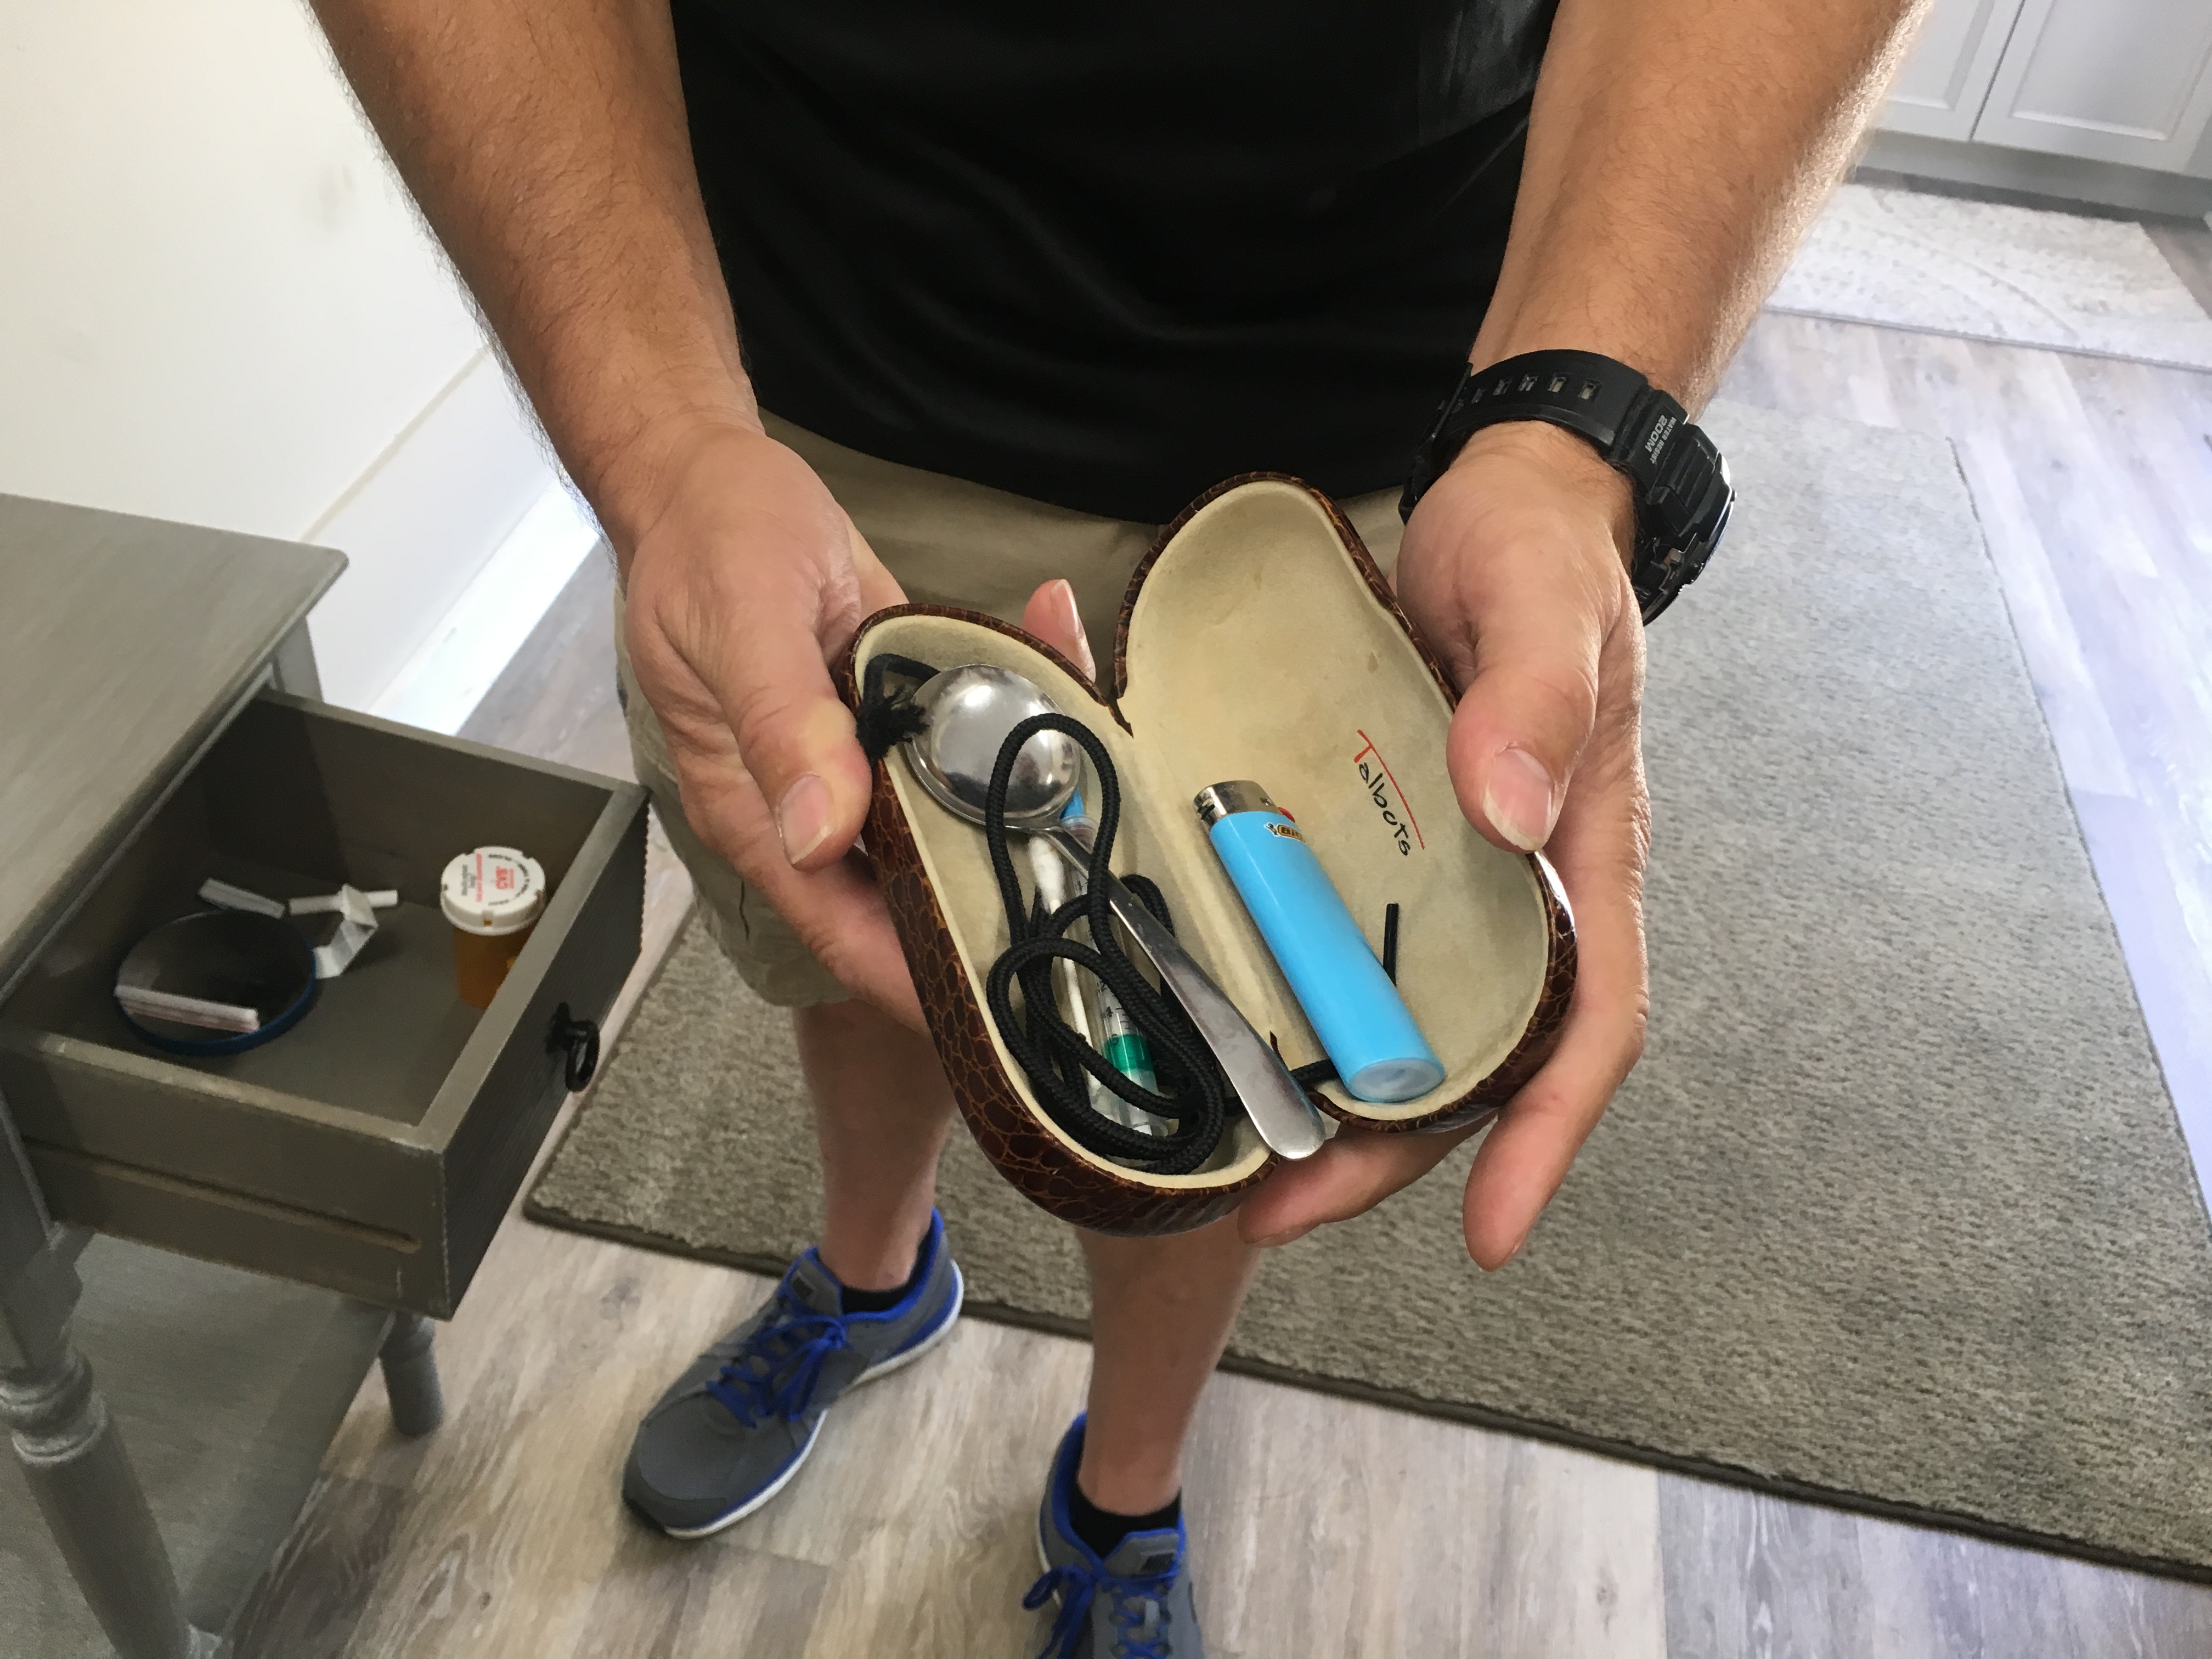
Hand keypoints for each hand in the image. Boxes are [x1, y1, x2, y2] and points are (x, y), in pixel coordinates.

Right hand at [619, 421, 1094, 1027]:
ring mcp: (858, 765)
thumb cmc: (708, 544)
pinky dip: (1016, 738)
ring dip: (1016, 836)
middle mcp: (811, 805)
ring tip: (1103, 858)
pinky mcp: (895, 720)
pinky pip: (961, 751)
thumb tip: (819, 834)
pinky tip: (1074, 719)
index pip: (841, 928)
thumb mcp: (742, 624)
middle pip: (902, 898)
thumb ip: (781, 728)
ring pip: (944, 828)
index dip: (914, 978)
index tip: (997, 1016)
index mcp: (756, 810)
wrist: (714, 478)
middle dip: (986, 924)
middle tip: (1085, 947)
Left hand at [1237, 420, 1650, 1266]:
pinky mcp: (1382, 841)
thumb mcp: (1544, 606)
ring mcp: (1446, 873)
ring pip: (1400, 1019)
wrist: (1506, 497)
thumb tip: (1506, 812)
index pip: (1589, 1025)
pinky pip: (1344, 944)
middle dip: (1389, 1152)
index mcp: (1582, 857)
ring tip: (1229, 1158)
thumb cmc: (1543, 551)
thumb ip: (1534, 698)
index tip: (1488, 1236)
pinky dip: (1294, 1002)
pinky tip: (1221, 1032)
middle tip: (1278, 1211)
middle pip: (1474, 1058)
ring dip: (1325, 1097)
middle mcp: (1517, 891)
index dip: (1543, 1137)